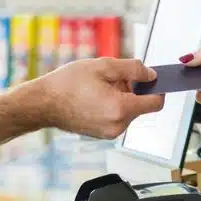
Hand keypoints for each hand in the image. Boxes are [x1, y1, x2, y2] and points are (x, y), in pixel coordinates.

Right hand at [27, 57, 162, 138]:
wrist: (42, 103)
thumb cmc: (67, 84)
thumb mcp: (103, 66)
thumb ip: (133, 68)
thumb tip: (150, 74)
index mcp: (120, 109)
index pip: (156, 103)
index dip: (157, 88)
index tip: (150, 78)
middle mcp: (118, 125)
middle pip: (141, 106)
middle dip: (133, 89)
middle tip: (112, 78)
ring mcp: (110, 132)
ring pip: (129, 111)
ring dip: (122, 97)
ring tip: (99, 87)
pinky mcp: (102, 134)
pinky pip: (118, 117)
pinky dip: (113, 106)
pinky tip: (95, 97)